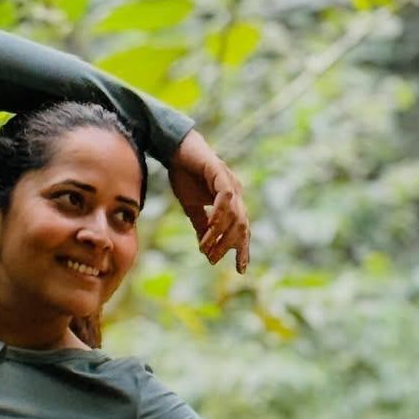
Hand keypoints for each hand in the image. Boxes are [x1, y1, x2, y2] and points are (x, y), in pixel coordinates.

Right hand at [168, 130, 249, 272]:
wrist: (175, 149)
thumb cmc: (185, 175)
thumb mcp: (192, 206)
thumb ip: (201, 225)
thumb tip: (205, 247)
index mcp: (232, 202)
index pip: (242, 230)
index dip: (242, 250)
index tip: (240, 270)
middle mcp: (236, 193)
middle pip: (242, 227)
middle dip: (229, 246)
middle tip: (214, 259)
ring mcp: (230, 183)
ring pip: (234, 215)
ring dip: (220, 234)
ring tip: (206, 247)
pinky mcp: (220, 173)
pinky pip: (225, 197)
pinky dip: (219, 214)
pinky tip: (210, 226)